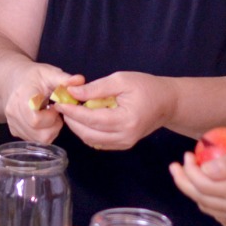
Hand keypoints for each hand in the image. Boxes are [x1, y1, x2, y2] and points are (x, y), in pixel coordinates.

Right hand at [3, 63, 78, 144]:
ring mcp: (13, 124)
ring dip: (50, 130)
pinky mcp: (15, 132)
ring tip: (49, 115)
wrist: (14, 81)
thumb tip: (80, 80)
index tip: (55, 106)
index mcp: (22, 98)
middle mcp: (13, 114)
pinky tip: (42, 120)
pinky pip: (34, 140)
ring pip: (39, 140)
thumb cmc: (34, 77)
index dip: (51, 117)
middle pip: (40, 134)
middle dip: (53, 125)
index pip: (36, 120)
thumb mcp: (49, 73)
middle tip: (54, 111)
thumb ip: (64, 79)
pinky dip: (43, 133)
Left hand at [56, 71, 175, 150]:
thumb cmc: (146, 87)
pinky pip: (98, 142)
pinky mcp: (122, 145)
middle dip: (71, 120)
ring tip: (71, 110)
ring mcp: (124, 143)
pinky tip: (83, 118)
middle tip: (62, 105)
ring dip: (77, 127)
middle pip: (88, 133)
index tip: (59, 102)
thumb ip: (96, 88)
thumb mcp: (121, 80)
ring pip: (91, 140)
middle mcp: (125, 137)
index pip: (92, 119)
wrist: (167, 102)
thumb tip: (72, 93)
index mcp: (126, 120)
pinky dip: (87, 131)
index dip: (72, 112)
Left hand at [170, 138, 225, 225]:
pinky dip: (210, 207)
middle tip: (177, 165)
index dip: (189, 170)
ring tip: (189, 175)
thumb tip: (205, 168)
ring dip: (194, 193)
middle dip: (183, 181)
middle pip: (200, 198)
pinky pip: (221, 219)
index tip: (187, 154)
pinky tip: (210, 194)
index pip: (202, 184)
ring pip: (207, 209)